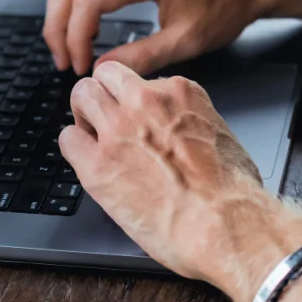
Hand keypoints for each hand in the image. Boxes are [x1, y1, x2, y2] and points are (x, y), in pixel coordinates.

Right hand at [42, 0, 273, 75]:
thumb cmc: (225, 6)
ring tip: (67, 47)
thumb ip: (142, 56)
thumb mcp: (187, 40)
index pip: (86, 0)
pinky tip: (80, 25)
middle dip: (57, 26)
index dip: (75, 37)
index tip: (81, 66)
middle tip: (64, 61)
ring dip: (60, 10)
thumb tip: (101, 71)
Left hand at [60, 61, 301, 301]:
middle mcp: (145, 102)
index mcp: (179, 93)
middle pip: (106, 75)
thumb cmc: (233, 193)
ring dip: (84, 114)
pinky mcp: (98, 164)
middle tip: (104, 120)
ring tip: (92, 138)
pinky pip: (68, 139)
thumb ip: (193, 124)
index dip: (133, 101)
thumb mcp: (221, 136)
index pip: (140, 80)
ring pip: (82, 95)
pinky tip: (89, 164)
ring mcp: (118, 130)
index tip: (135, 117)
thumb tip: (184, 137)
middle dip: (103, 95)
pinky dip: (75, 148)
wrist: (226, 225)